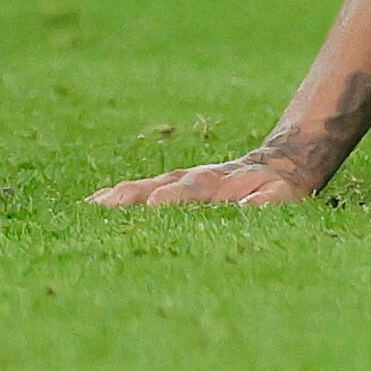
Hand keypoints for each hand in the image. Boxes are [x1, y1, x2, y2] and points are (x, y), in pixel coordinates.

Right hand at [92, 147, 318, 208]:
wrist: (280, 163)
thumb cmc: (279, 190)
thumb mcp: (282, 196)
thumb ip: (266, 202)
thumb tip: (250, 206)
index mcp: (221, 184)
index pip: (194, 190)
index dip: (176, 198)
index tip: (155, 204)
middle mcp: (194, 180)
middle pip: (159, 187)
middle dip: (132, 197)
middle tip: (100, 207)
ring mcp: (180, 182)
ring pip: (145, 187)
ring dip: (118, 197)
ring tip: (88, 207)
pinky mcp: (171, 187)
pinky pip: (141, 190)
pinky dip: (117, 197)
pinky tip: (90, 205)